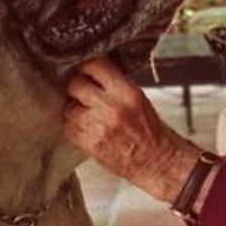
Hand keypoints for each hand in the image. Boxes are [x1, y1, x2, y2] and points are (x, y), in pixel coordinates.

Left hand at [63, 56, 198, 201]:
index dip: (86, 68)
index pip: (94, 65)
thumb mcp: (138, 98)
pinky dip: (74, 129)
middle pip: (76, 85)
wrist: (155, 160)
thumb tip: (90, 70)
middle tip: (84, 95)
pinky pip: (69, 128)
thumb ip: (115, 83)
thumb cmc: (148, 130)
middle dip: (77, 89)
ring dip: (75, 111)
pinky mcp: (91, 143)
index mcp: (127, 92)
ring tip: (90, 117)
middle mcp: (113, 107)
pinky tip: (89, 130)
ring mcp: (100, 126)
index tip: (85, 72)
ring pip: (69, 108)